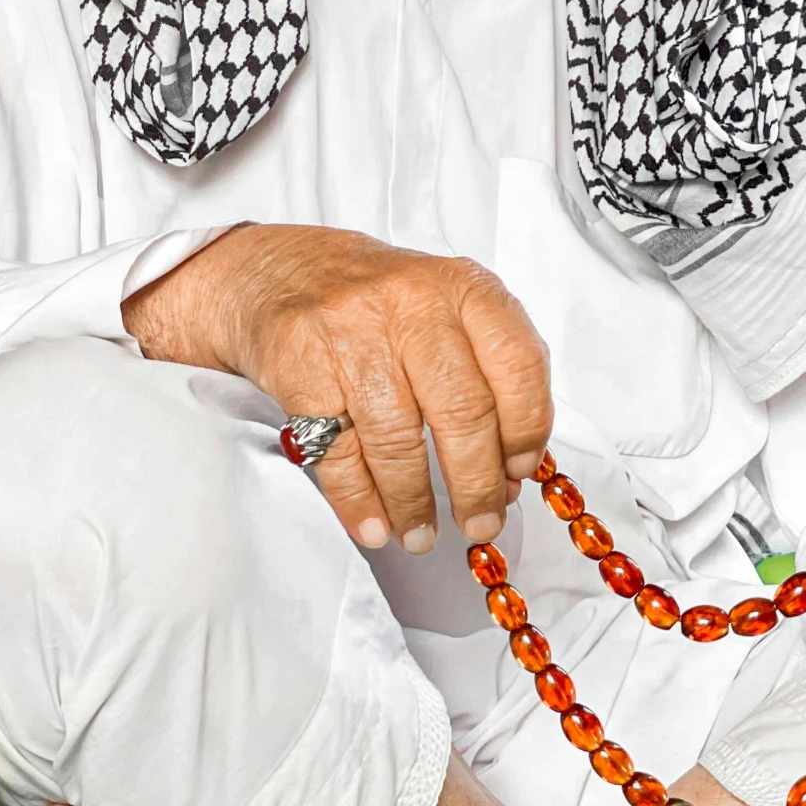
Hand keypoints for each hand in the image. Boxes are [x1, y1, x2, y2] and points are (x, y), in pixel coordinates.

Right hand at [123, 223, 552, 554]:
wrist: (277, 272)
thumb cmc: (375, 303)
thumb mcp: (443, 308)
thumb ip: (484, 373)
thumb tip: (510, 469)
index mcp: (462, 286)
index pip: (519, 363)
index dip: (527, 430)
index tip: (519, 475)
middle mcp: (413, 300)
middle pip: (463, 410)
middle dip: (476, 485)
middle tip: (480, 523)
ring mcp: (353, 329)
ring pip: (398, 438)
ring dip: (414, 503)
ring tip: (421, 533)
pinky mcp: (301, 362)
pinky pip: (338, 450)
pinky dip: (359, 501)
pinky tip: (374, 524)